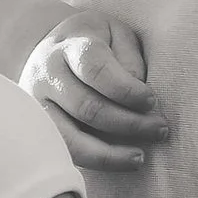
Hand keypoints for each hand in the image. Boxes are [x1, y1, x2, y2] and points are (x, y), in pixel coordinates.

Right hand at [21, 11, 169, 173]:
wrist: (54, 51)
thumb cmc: (97, 43)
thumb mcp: (118, 36)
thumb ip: (130, 61)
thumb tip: (138, 101)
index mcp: (69, 45)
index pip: (95, 69)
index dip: (127, 89)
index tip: (151, 101)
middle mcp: (46, 74)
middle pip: (87, 107)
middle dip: (129, 123)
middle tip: (160, 129)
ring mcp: (37, 105)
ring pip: (71, 138)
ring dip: (111, 152)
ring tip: (140, 157)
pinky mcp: (40, 129)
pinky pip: (66, 153)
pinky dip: (96, 162)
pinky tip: (120, 162)